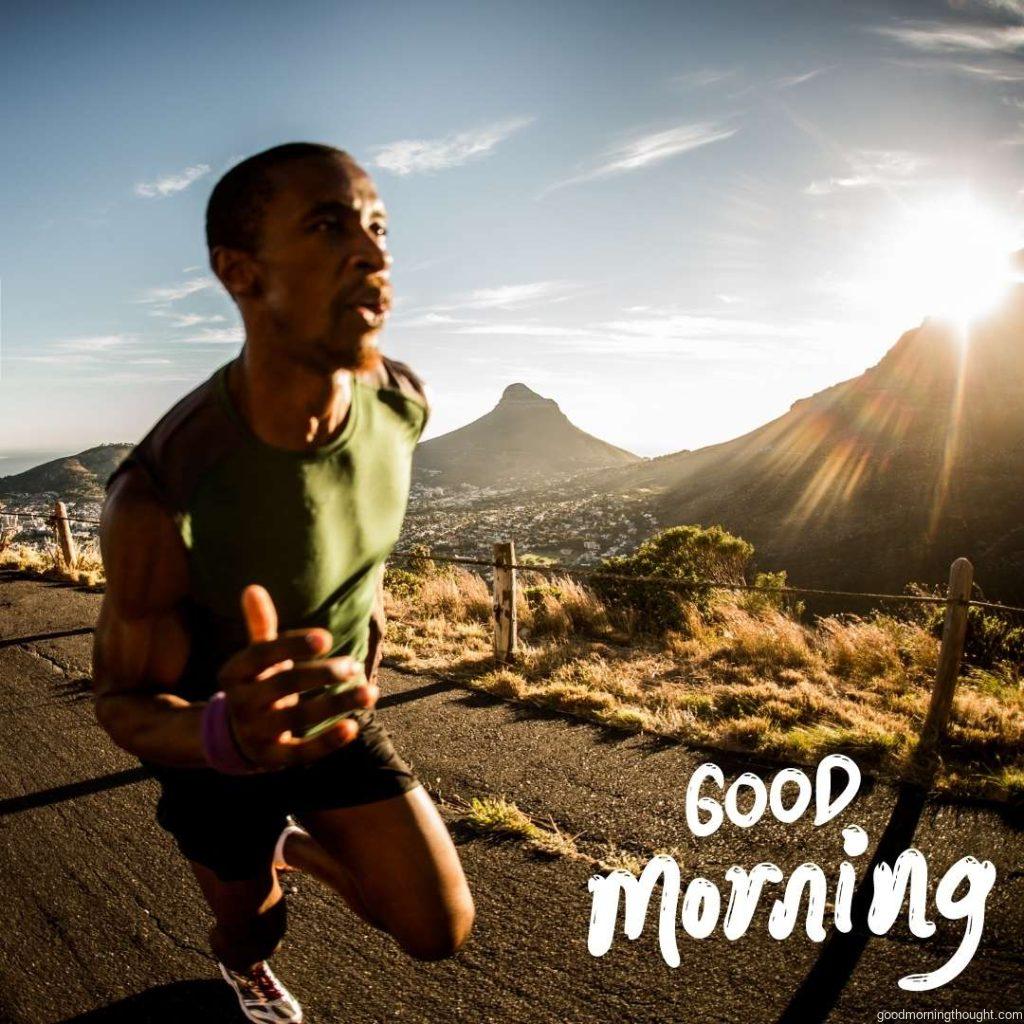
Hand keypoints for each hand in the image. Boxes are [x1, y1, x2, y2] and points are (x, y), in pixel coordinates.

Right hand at [215, 584, 377, 768]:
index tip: (326, 638)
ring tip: (371, 692)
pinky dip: (327, 741)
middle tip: (354, 665)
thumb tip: (252, 587)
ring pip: (298, 718)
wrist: (233, 737)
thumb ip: (260, 626)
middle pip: (284, 684)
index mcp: (234, 672)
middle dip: (322, 674)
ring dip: (337, 705)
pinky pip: (301, 752)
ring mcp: (255, 733)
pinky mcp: (272, 759)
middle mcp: (241, 703)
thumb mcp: (255, 658)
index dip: (293, 645)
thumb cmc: (257, 685)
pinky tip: (353, 727)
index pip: (262, 654)